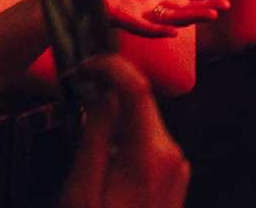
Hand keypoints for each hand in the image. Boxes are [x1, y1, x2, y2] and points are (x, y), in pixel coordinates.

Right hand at [58, 56, 188, 207]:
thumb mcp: (81, 190)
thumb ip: (94, 137)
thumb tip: (102, 94)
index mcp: (151, 153)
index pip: (137, 89)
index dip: (110, 67)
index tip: (83, 65)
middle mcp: (173, 155)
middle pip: (142, 105)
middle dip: (111, 94)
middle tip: (77, 89)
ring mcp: (177, 169)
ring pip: (144, 125)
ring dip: (117, 119)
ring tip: (84, 129)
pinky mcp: (174, 181)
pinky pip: (149, 147)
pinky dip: (126, 140)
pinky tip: (102, 157)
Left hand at [98, 0, 224, 35]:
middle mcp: (151, 1)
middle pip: (184, 6)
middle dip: (205, 6)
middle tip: (226, 6)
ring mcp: (139, 11)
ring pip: (171, 18)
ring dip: (191, 17)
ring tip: (211, 15)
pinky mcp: (123, 18)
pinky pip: (144, 27)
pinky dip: (159, 30)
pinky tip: (174, 32)